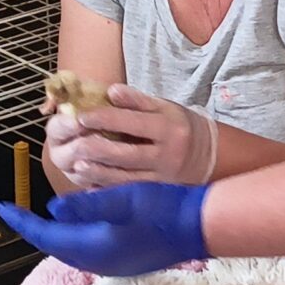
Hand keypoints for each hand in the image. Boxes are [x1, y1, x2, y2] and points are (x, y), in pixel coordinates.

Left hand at [0, 183, 211, 275]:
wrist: (200, 226)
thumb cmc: (162, 209)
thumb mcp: (121, 199)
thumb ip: (85, 206)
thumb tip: (52, 209)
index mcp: (94, 248)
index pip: (46, 236)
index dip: (23, 222)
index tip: (4, 208)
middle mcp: (100, 262)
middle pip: (56, 246)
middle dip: (35, 229)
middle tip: (19, 211)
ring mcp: (114, 264)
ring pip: (72, 248)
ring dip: (55, 233)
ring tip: (42, 215)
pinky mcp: (126, 260)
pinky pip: (89, 249)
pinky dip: (75, 235)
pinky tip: (79, 222)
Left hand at [49, 86, 218, 187]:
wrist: (209, 155)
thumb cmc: (180, 126)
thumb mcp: (165, 107)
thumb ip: (137, 101)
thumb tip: (111, 92)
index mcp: (168, 127)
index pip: (133, 122)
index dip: (106, 119)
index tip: (82, 117)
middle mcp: (166, 154)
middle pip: (127, 154)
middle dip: (98, 149)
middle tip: (75, 144)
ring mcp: (162, 177)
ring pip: (126, 177)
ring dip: (99, 173)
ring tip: (77, 165)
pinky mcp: (158, 193)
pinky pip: (130, 192)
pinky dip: (109, 191)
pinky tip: (90, 187)